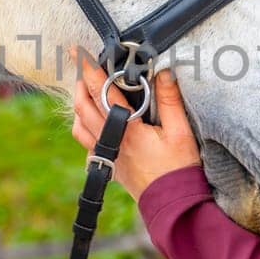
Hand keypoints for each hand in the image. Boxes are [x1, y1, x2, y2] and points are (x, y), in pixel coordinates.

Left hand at [71, 55, 201, 199]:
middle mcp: (110, 141)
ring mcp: (106, 156)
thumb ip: (169, 100)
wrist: (173, 204)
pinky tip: (94, 126)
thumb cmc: (178, 169)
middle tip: (82, 69)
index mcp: (126, 129)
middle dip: (80, 85)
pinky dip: (85, 130)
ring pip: (80, 127)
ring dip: (79, 107)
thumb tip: (163, 72)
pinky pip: (88, 146)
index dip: (89, 70)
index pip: (102, 92)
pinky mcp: (109, 167)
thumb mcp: (180, 131)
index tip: (79, 53)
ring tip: (85, 94)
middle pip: (83, 107)